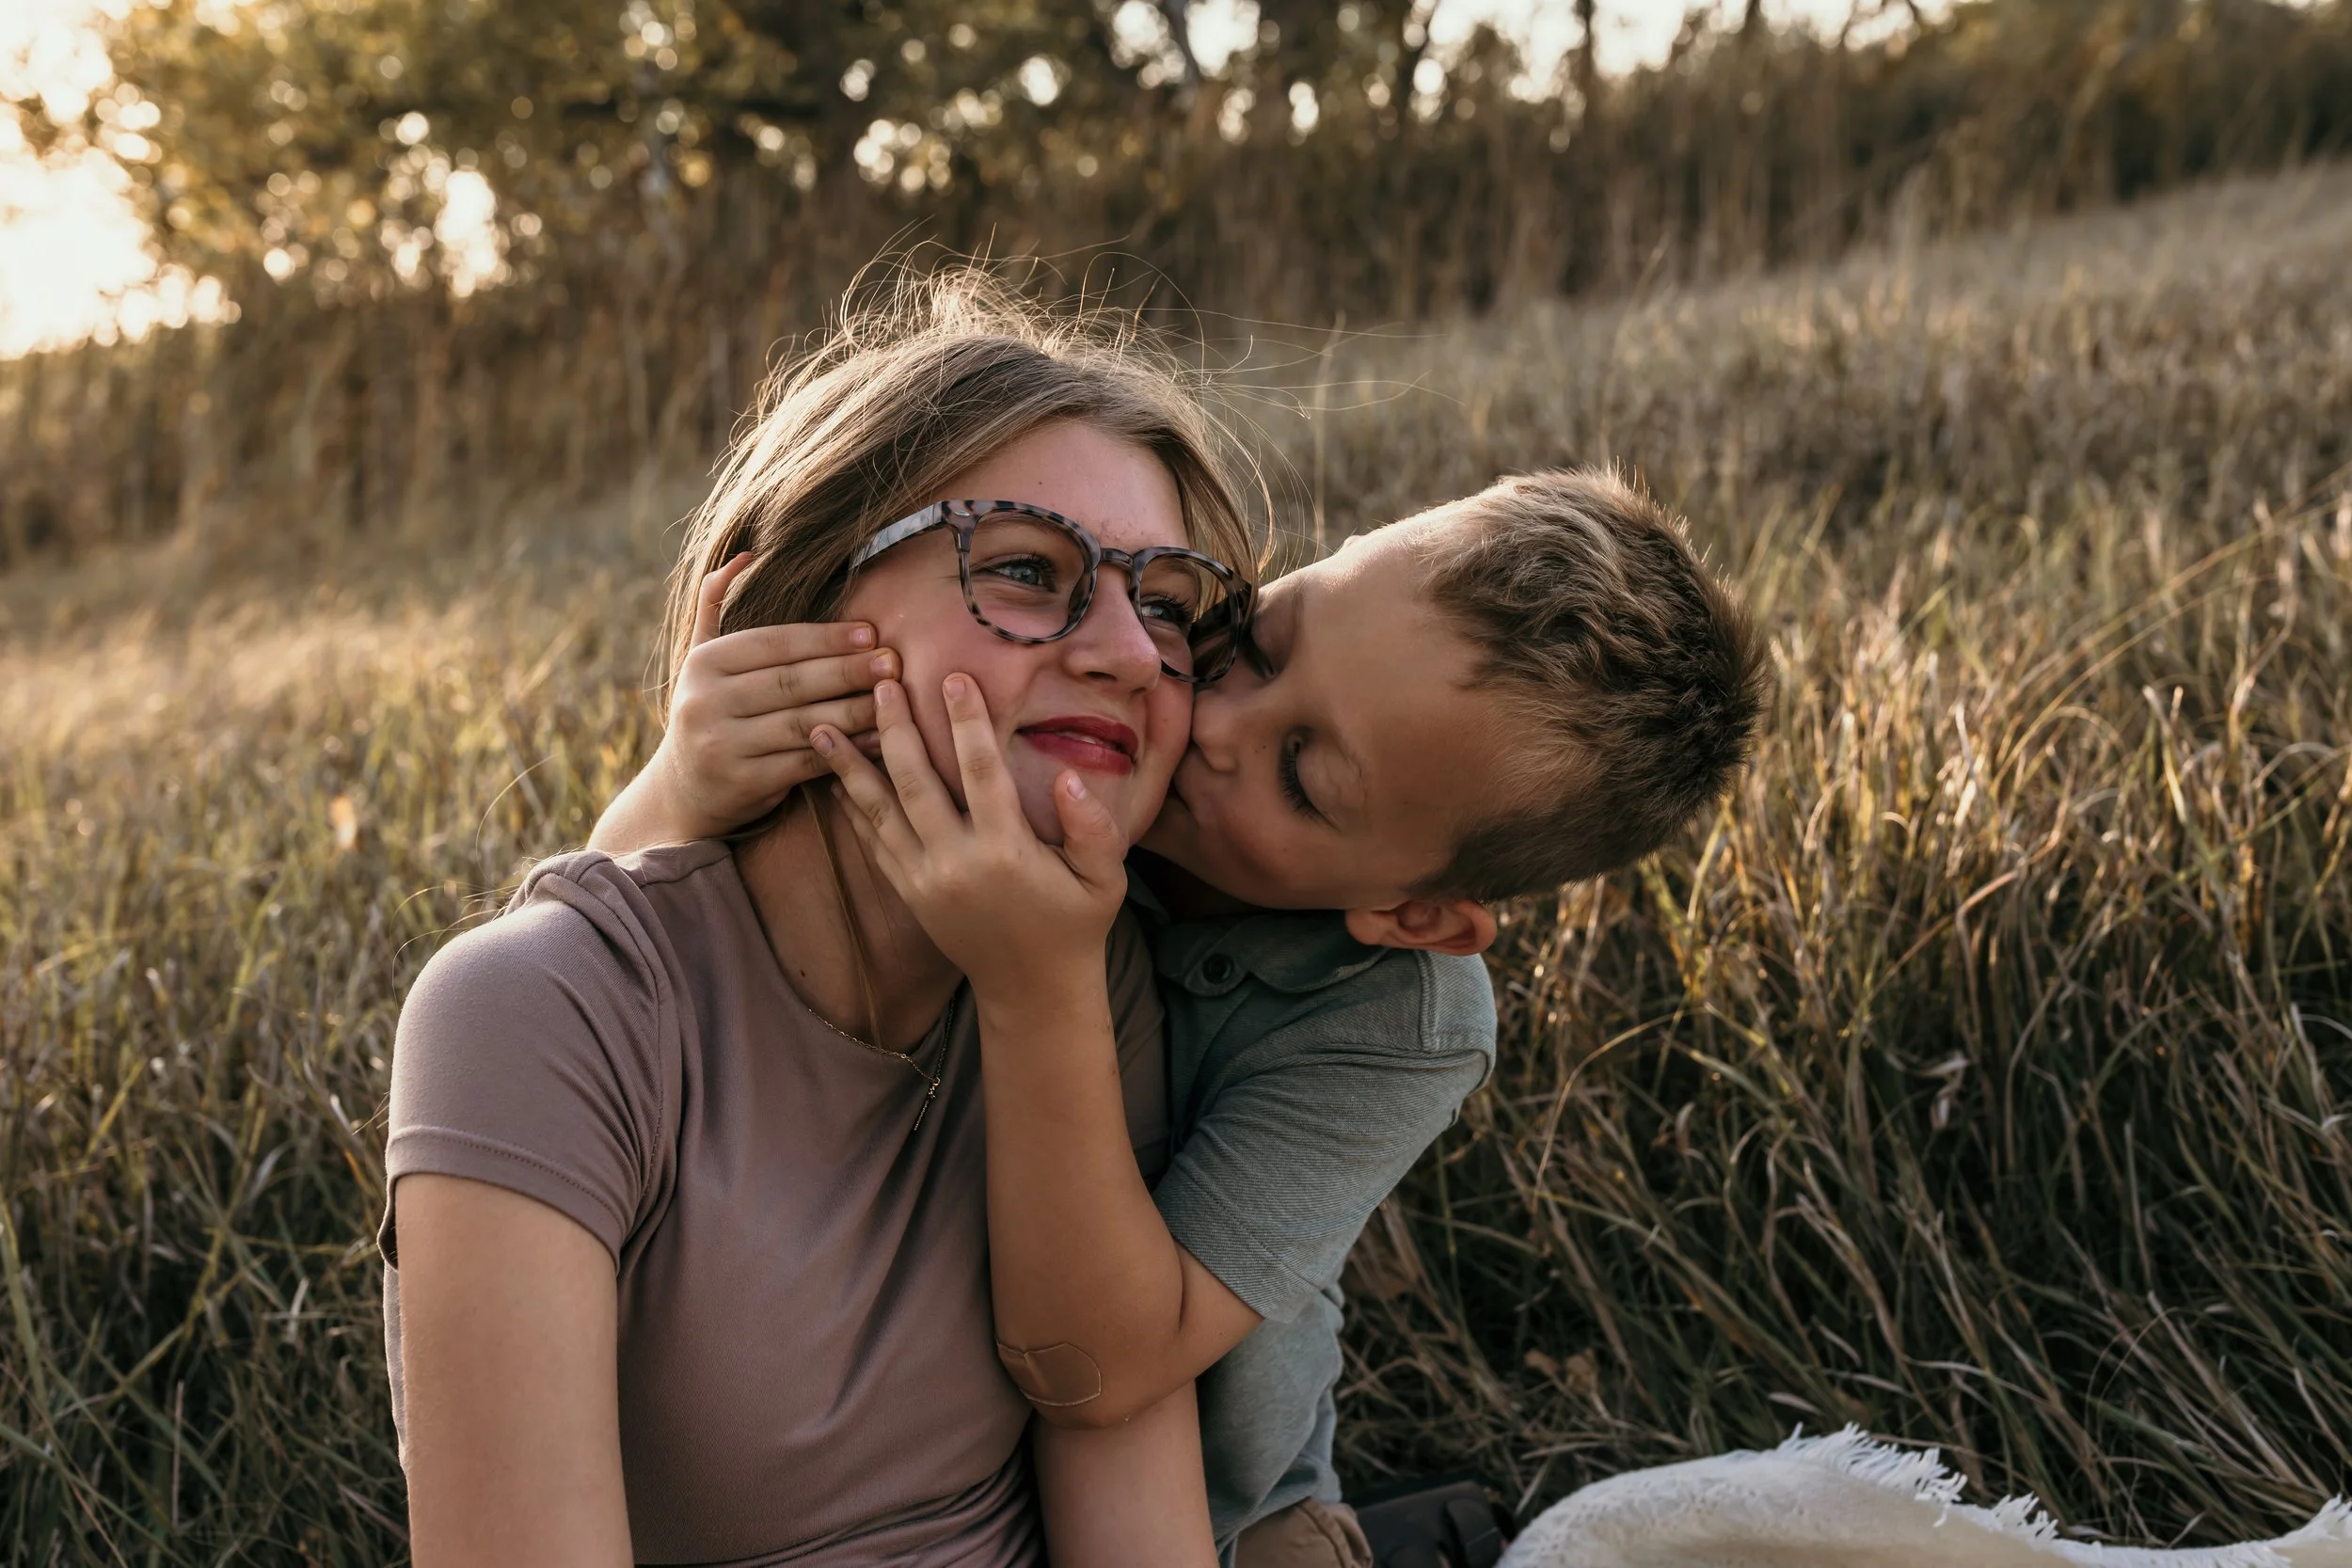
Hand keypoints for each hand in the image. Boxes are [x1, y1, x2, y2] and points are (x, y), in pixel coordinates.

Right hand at [647, 554, 894, 837]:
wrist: (684, 790)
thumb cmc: (712, 712)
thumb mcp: (701, 659)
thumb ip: (717, 606)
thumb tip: (747, 555)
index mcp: (703, 662)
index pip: (774, 643)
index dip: (825, 637)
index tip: (871, 632)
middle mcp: (706, 701)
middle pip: (792, 681)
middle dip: (848, 671)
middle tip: (894, 662)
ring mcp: (722, 744)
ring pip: (802, 722)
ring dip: (855, 710)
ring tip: (894, 700)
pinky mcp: (742, 782)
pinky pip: (805, 763)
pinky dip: (846, 751)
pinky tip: (878, 742)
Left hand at [813, 674, 1128, 1002]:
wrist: (1033, 989)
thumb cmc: (1075, 924)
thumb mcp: (1105, 880)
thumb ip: (1092, 828)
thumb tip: (1070, 777)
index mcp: (1006, 852)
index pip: (981, 771)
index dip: (966, 722)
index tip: (953, 677)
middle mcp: (955, 863)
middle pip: (916, 782)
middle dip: (896, 728)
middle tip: (880, 682)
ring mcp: (924, 880)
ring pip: (879, 811)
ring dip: (851, 765)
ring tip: (824, 725)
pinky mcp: (908, 894)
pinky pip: (873, 842)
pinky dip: (852, 808)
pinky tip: (836, 776)